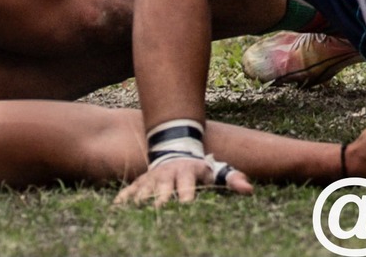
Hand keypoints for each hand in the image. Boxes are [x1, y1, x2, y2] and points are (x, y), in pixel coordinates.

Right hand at [115, 154, 249, 204]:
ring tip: (135, 217)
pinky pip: (128, 192)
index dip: (186, 197)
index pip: (187, 187)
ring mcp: (151, 179)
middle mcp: (167, 176)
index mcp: (187, 174)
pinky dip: (122, 200)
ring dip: (139, 203)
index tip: (186, 207)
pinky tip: (116, 211)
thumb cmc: (197, 168)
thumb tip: (249, 189)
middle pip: (163, 191)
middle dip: (161, 202)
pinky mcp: (139, 183)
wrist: (175, 148)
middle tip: (158, 215)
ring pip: (143, 192)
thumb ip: (231, 179)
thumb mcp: (215, 170)